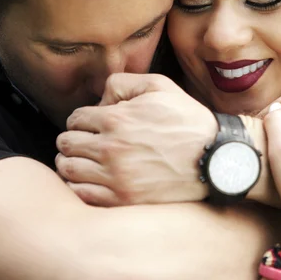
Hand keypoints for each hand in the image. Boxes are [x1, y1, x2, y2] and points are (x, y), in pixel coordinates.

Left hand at [55, 73, 217, 205]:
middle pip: (66, 143)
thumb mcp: (160, 86)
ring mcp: (115, 177)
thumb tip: (100, 97)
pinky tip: (92, 179)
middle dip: (74, 139)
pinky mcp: (122, 199)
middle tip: (86, 142)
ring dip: (72, 162)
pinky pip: (81, 194)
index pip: (75, 119)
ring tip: (86, 160)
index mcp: (116, 119)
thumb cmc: (188, 121)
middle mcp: (110, 149)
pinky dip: (79, 186)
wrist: (214, 158)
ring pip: (68, 169)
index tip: (92, 125)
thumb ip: (123, 82)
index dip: (82, 119)